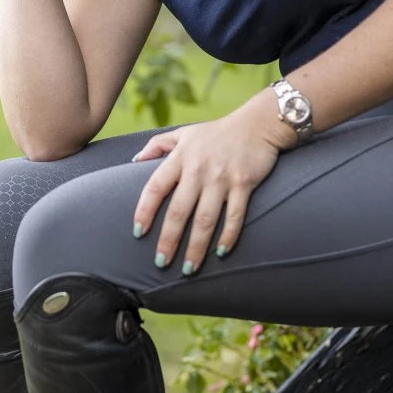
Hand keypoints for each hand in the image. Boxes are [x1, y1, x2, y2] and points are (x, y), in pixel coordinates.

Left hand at [131, 97, 290, 274]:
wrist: (257, 124)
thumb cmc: (217, 132)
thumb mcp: (184, 133)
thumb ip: (158, 144)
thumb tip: (135, 160)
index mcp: (180, 157)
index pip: (155, 187)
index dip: (145, 210)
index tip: (138, 232)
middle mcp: (198, 169)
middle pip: (179, 210)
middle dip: (168, 239)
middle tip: (161, 262)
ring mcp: (222, 178)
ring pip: (206, 219)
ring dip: (196, 247)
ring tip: (188, 268)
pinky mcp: (244, 184)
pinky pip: (235, 215)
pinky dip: (228, 236)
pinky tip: (221, 253)